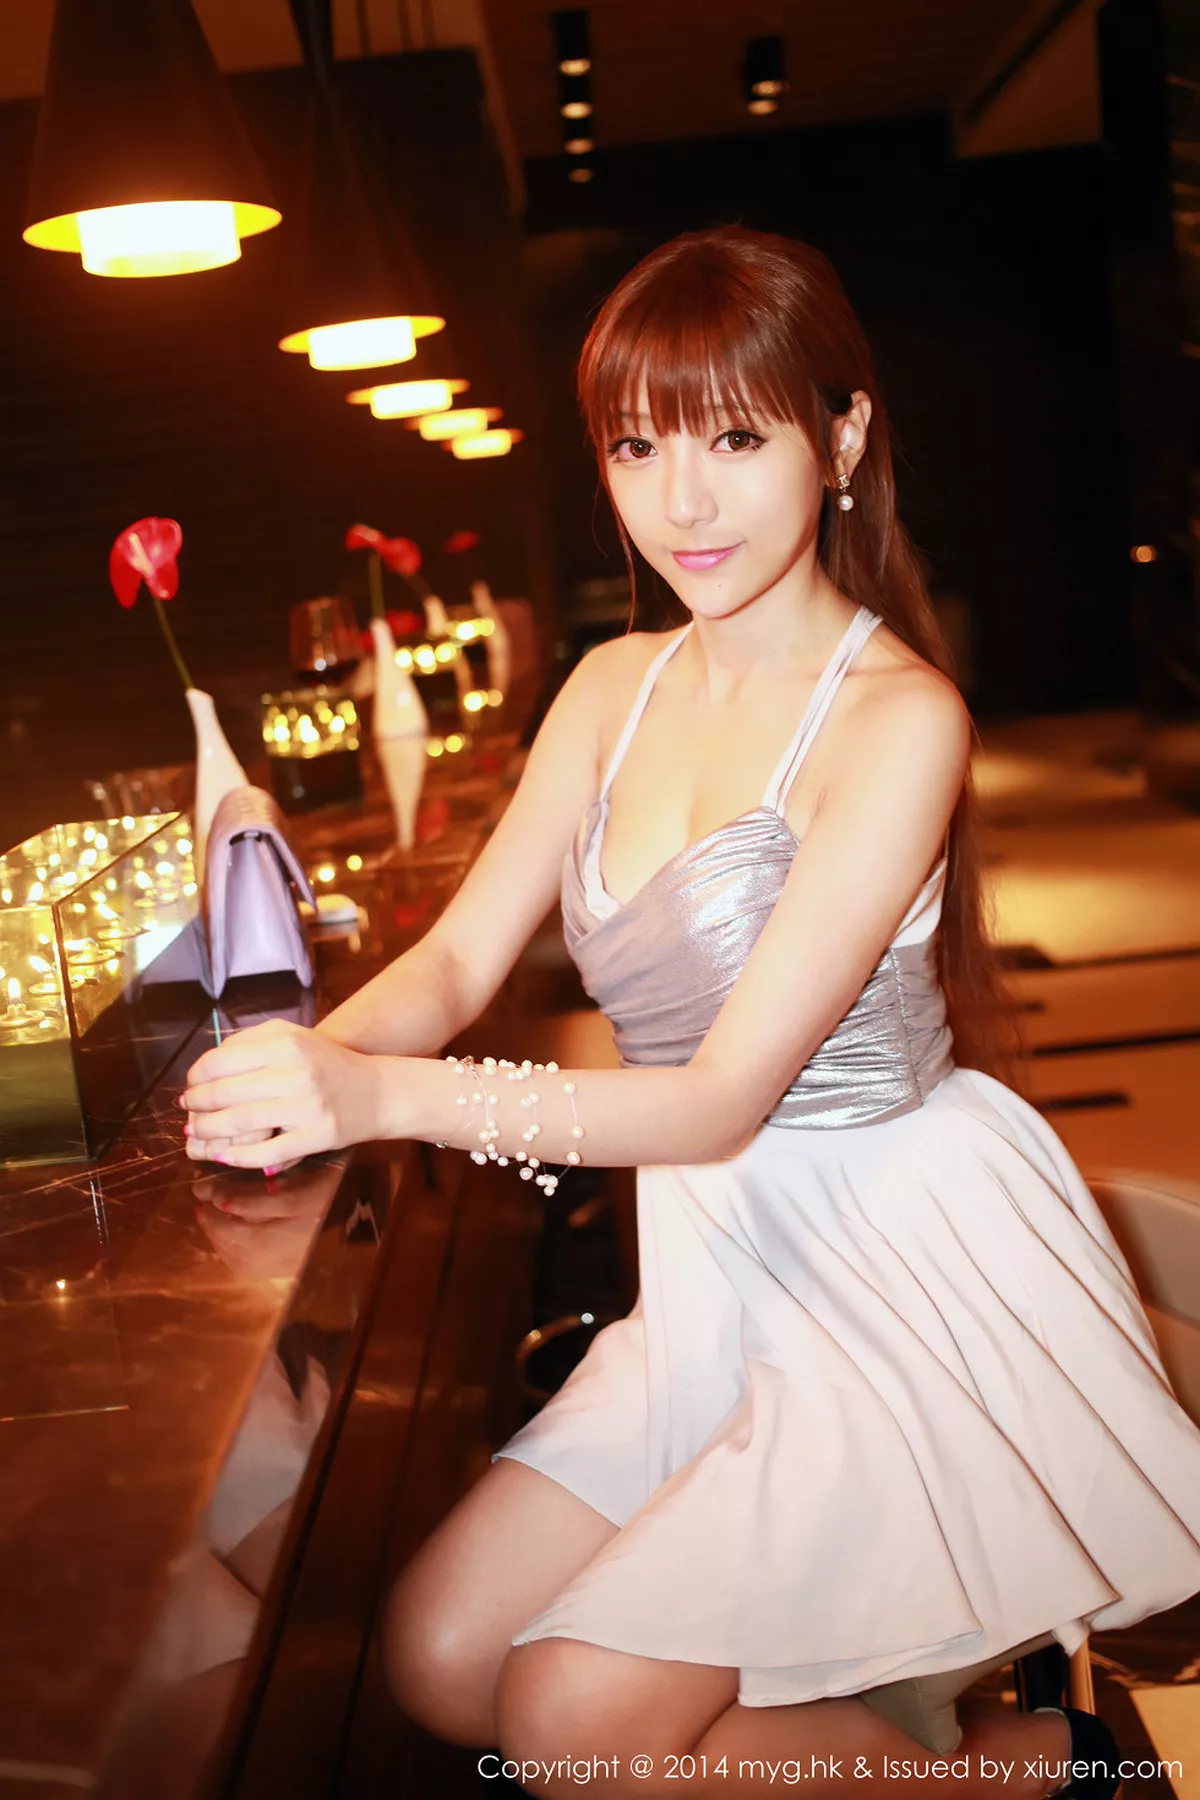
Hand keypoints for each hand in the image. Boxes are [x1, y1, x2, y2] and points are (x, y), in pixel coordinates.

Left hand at [182, 1019, 383, 1169]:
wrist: (378, 1091)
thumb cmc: (328, 1064)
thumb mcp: (294, 1037)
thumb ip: (251, 1042)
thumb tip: (206, 1067)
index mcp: (286, 1043)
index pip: (220, 1061)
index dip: (195, 1077)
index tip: (190, 1086)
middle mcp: (296, 1072)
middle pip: (224, 1093)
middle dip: (196, 1106)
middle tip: (187, 1113)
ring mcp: (308, 1106)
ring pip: (239, 1123)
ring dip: (207, 1133)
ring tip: (195, 1134)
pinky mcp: (317, 1136)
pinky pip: (266, 1153)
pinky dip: (238, 1157)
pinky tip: (223, 1155)